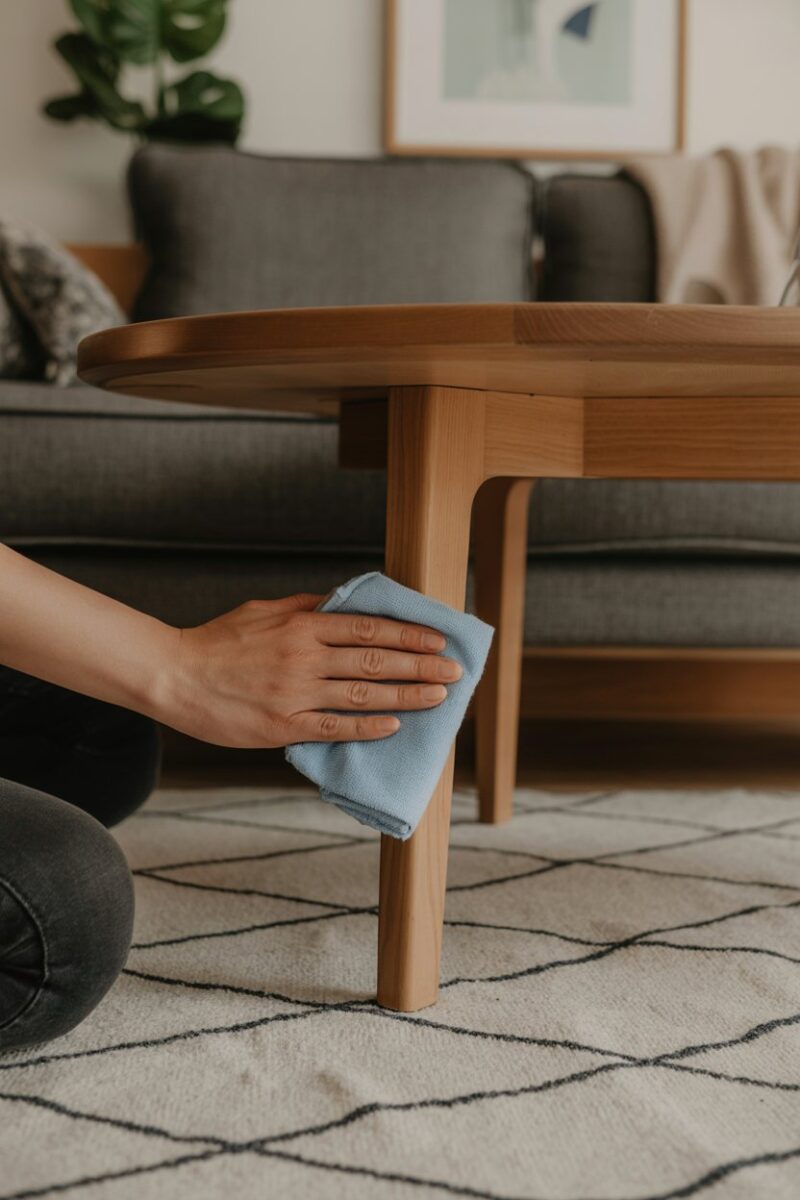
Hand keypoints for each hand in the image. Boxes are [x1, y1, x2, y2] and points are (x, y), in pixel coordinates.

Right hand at [158, 593, 462, 748]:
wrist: (173, 676)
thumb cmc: (218, 641)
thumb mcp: (263, 609)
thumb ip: (306, 606)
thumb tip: (344, 601)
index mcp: (302, 625)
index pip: (369, 627)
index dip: (409, 633)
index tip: (438, 639)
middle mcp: (304, 656)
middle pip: (376, 660)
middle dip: (421, 665)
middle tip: (454, 671)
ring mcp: (295, 693)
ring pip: (363, 694)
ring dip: (407, 695)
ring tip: (439, 697)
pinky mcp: (283, 725)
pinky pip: (335, 727)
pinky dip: (368, 728)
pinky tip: (395, 726)